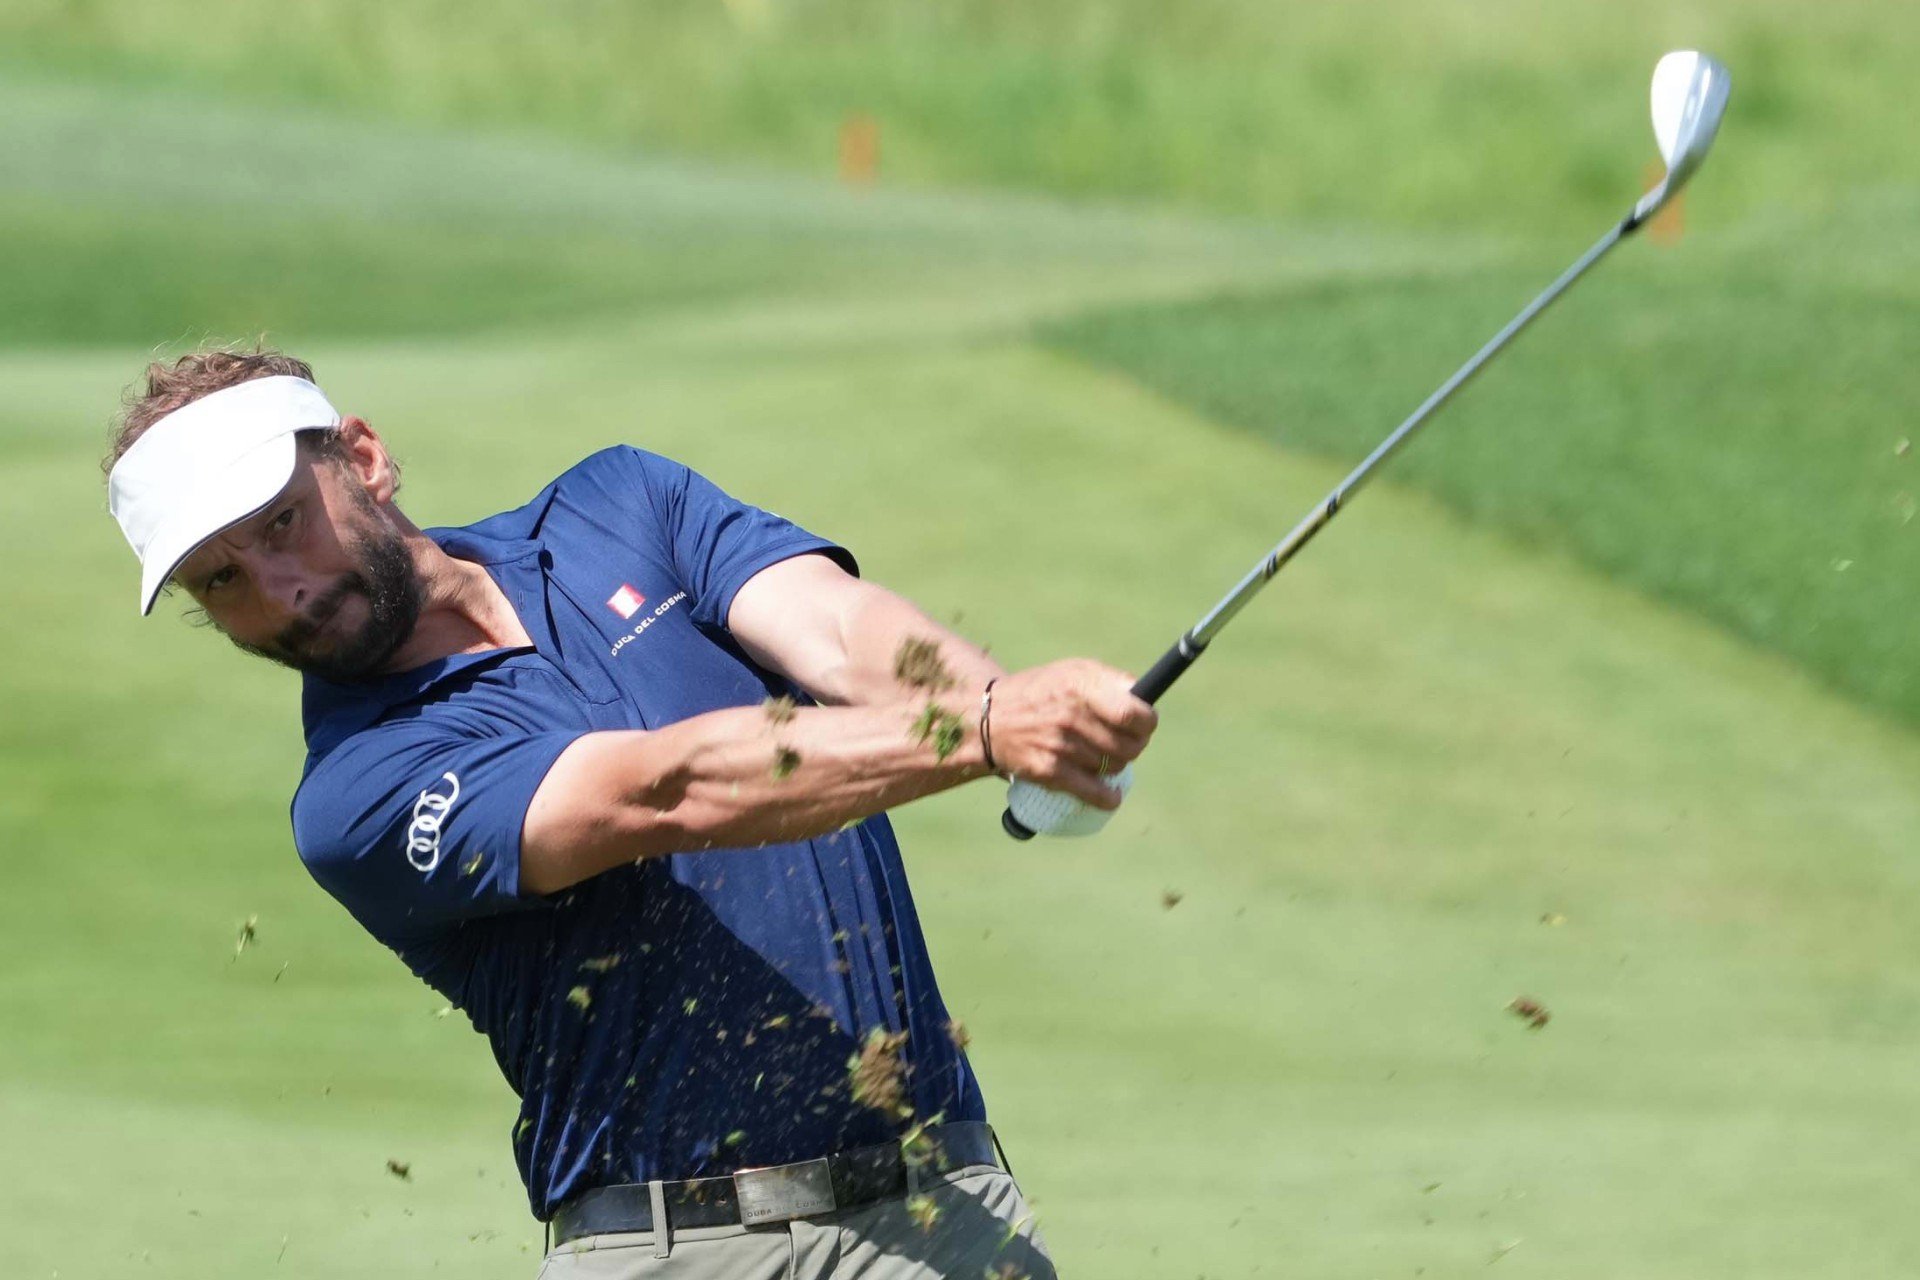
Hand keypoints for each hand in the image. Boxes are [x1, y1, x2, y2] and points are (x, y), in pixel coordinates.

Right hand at [986, 660, 1157, 809]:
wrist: (989, 719)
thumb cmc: (1039, 692)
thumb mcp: (1071, 671)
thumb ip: (1109, 681)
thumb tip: (1144, 697)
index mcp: (1081, 686)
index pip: (1133, 714)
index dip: (1147, 723)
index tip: (1145, 724)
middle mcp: (1071, 716)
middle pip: (1129, 745)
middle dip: (1134, 746)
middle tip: (1124, 741)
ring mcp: (1060, 745)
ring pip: (1113, 767)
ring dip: (1114, 765)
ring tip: (1102, 755)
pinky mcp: (1049, 771)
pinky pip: (1093, 792)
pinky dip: (1107, 797)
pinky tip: (1111, 796)